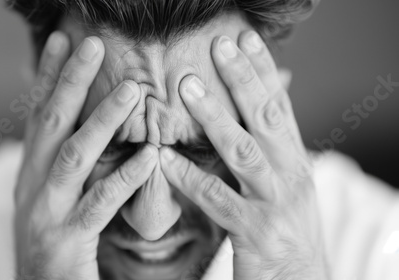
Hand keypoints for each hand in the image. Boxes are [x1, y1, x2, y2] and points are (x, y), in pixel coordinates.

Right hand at [14, 32, 157, 279]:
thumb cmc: (52, 238)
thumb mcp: (50, 193)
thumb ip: (65, 160)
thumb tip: (87, 125)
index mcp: (30, 170)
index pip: (39, 114)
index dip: (50, 76)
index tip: (65, 40)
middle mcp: (32, 184)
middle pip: (52, 123)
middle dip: (72, 81)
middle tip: (94, 45)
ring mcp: (46, 211)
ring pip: (74, 155)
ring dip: (102, 120)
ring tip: (132, 91)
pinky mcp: (66, 239)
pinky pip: (100, 203)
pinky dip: (125, 178)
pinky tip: (149, 156)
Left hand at [160, 31, 329, 278]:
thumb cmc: (287, 229)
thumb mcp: (288, 183)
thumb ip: (271, 149)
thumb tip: (257, 113)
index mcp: (295, 161)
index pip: (280, 107)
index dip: (263, 71)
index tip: (244, 39)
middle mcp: (290, 175)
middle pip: (265, 119)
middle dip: (243, 80)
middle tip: (219, 47)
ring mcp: (275, 203)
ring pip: (244, 152)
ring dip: (216, 117)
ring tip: (189, 86)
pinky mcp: (255, 231)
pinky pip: (217, 198)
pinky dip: (190, 177)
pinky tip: (166, 160)